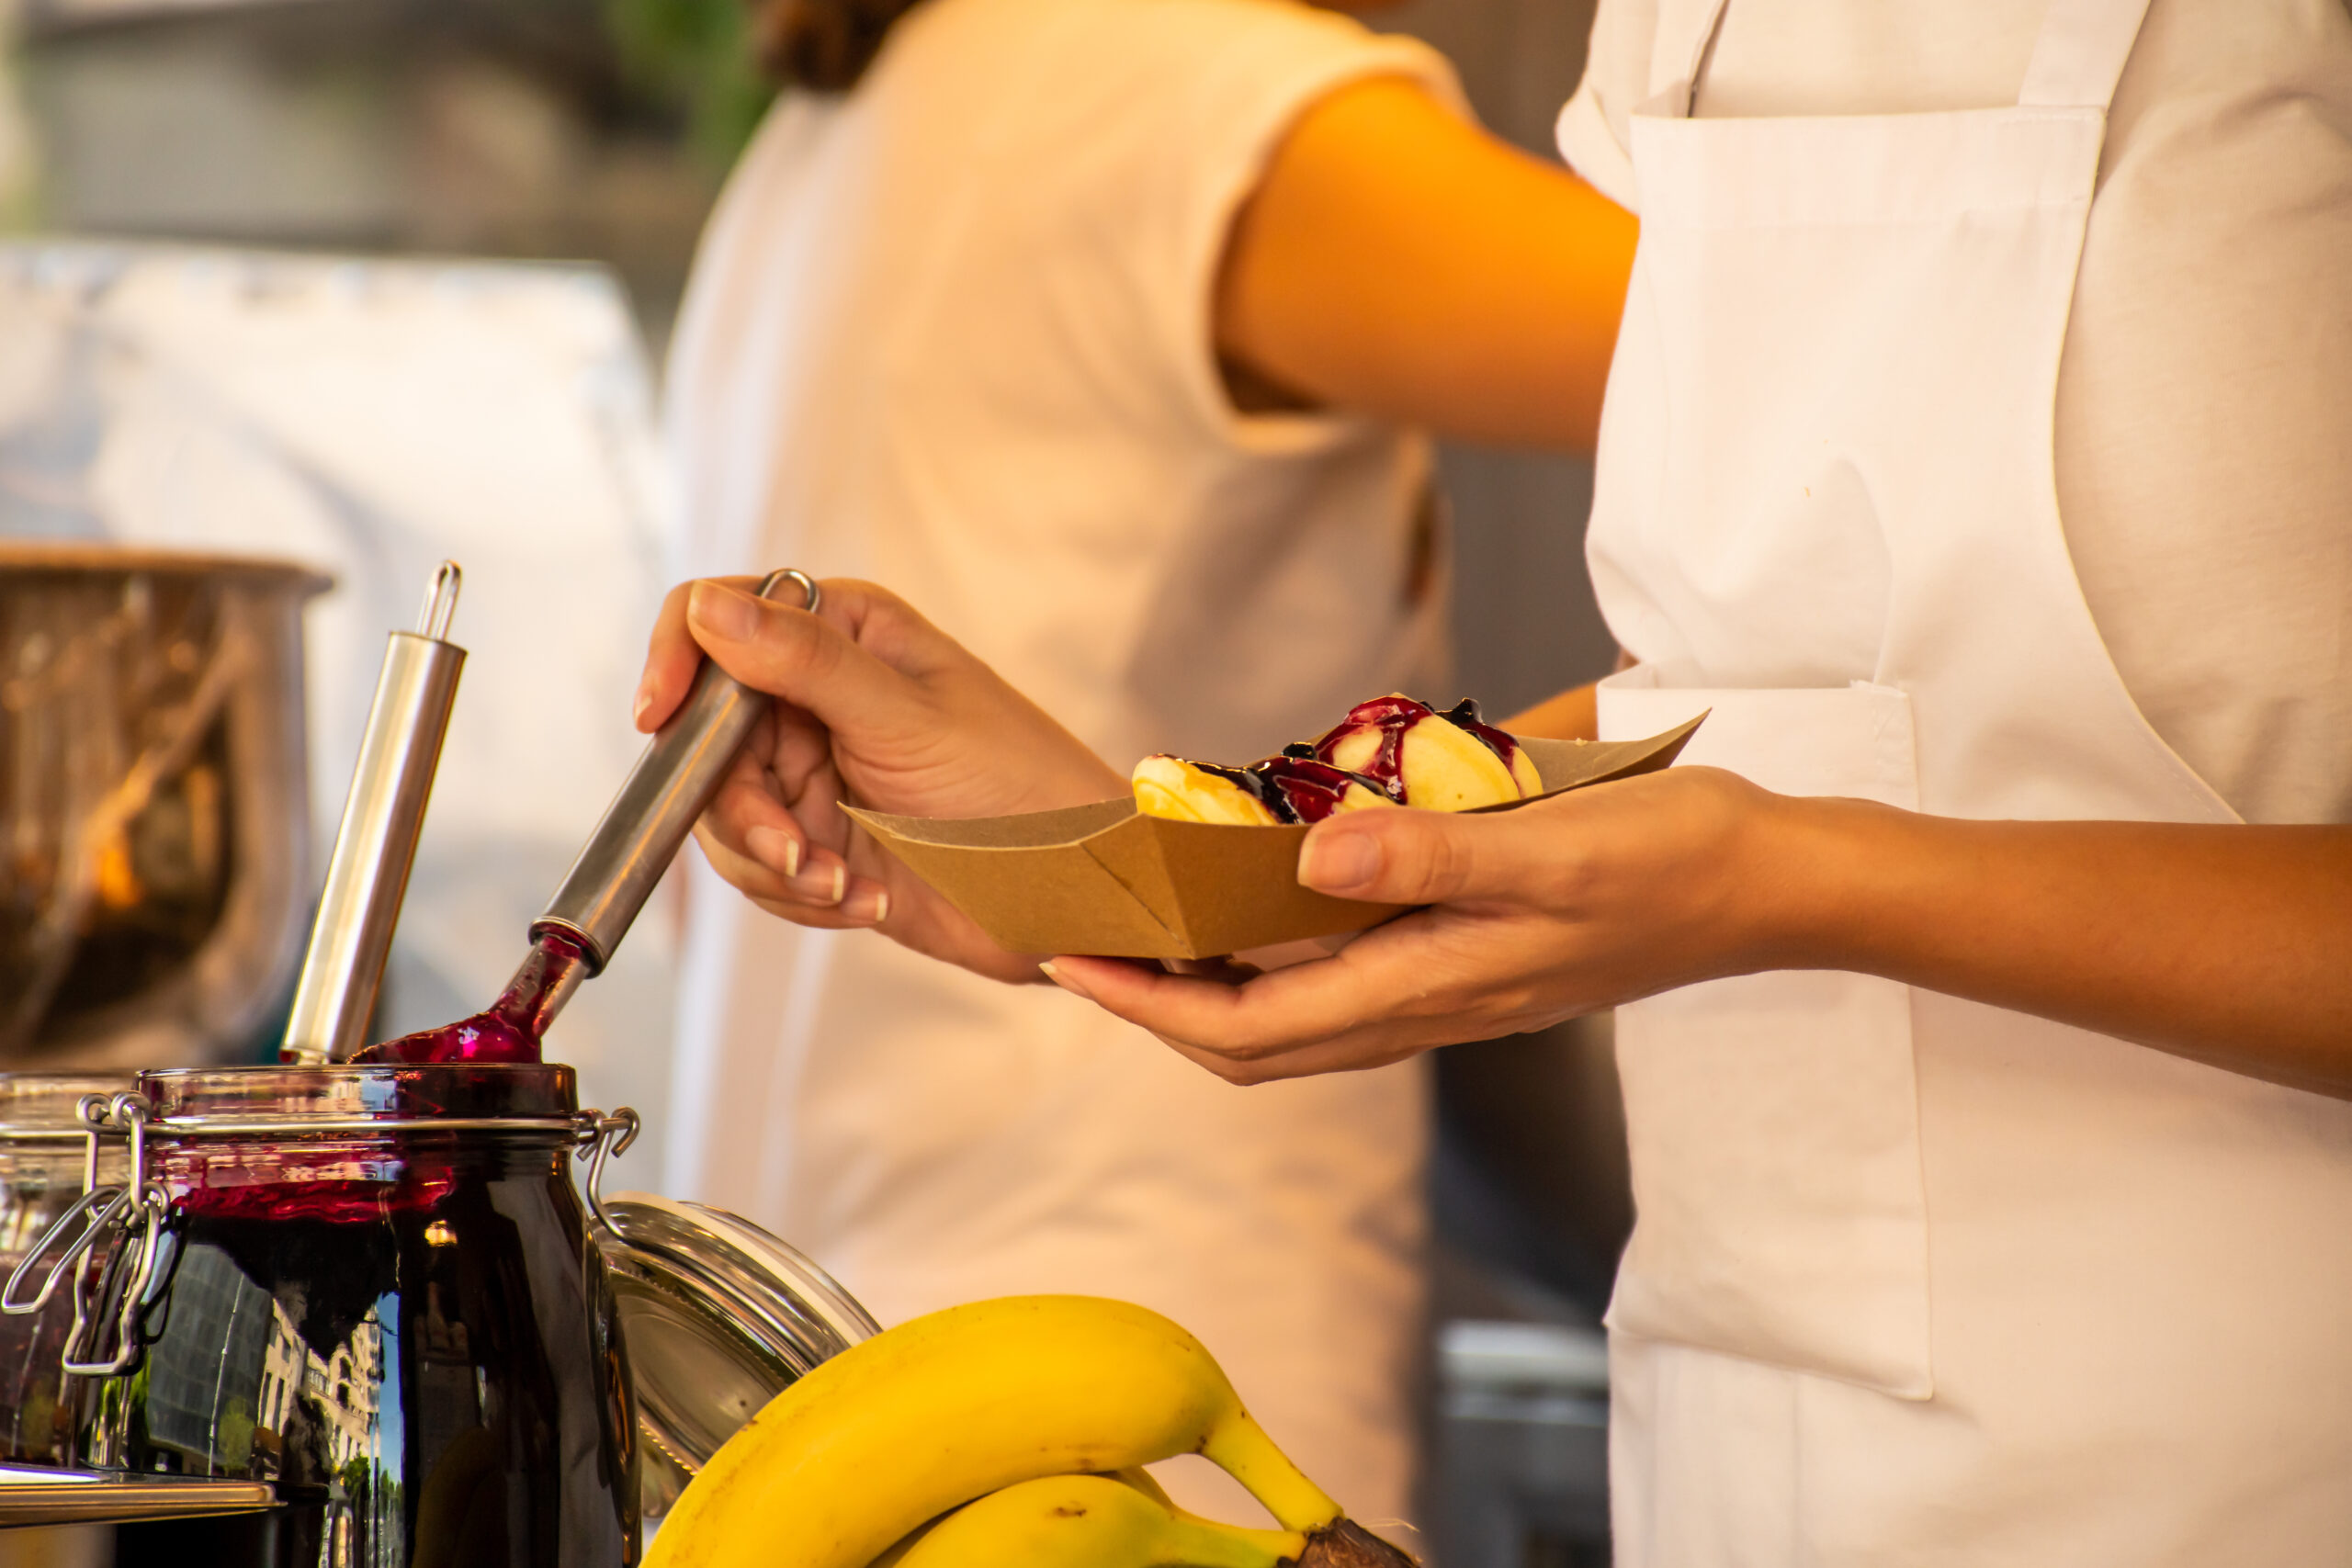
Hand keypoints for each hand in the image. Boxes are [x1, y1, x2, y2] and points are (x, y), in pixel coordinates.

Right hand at [635, 576, 1123, 983]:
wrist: (1078, 895)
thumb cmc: (1023, 787)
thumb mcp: (909, 720)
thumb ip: (806, 664)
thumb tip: (710, 609)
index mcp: (843, 632)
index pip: (716, 618)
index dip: (676, 663)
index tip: (657, 721)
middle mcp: (817, 693)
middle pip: (705, 737)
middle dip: (741, 810)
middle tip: (798, 854)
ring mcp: (816, 769)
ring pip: (723, 814)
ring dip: (777, 863)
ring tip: (846, 886)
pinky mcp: (822, 839)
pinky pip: (761, 868)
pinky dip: (801, 893)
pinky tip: (868, 900)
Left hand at [1041, 767, 1799, 1082]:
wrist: (1765, 887)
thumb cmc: (1667, 860)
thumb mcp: (1548, 846)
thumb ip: (1427, 856)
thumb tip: (1303, 863)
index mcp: (1432, 986)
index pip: (1251, 1027)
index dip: (1149, 1007)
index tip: (1072, 964)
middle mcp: (1431, 1007)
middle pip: (1259, 1046)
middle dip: (1158, 1014)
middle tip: (1083, 956)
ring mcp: (1454, 996)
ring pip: (1301, 1025)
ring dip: (1213, 998)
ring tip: (1149, 943)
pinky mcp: (1475, 968)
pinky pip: (1348, 992)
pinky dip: (1281, 969)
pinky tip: (1266, 914)